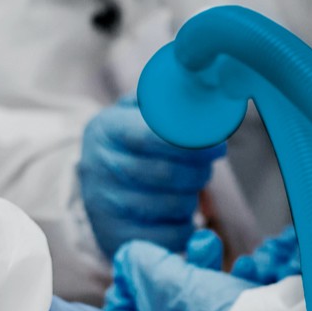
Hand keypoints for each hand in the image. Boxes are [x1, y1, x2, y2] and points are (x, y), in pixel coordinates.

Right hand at [76, 101, 224, 261]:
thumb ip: (168, 92)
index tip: (217, 145)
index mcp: (106, 129)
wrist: (94, 183)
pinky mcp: (116, 237)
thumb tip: (211, 73)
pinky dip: (186, 225)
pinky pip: (171, 236)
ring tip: (187, 187)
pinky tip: (178, 213)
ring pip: (174, 206)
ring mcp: (104, 207)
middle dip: (200, 170)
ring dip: (193, 197)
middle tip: (207, 165)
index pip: (153, 136)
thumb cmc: (129, 141)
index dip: (194, 141)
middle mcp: (99, 168)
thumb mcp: (137, 109)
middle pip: (168, 174)